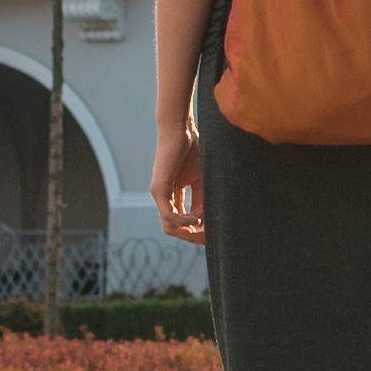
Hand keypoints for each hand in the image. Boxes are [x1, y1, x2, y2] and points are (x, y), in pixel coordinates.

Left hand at [153, 124, 203, 246]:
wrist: (181, 130)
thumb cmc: (193, 150)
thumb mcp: (201, 180)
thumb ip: (202, 200)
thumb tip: (206, 222)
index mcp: (174, 196)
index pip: (182, 223)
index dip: (197, 232)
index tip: (213, 234)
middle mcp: (164, 198)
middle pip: (175, 229)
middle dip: (193, 237)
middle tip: (209, 239)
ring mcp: (159, 195)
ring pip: (170, 227)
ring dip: (188, 233)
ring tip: (205, 230)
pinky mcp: (158, 190)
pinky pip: (169, 216)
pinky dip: (184, 222)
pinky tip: (197, 220)